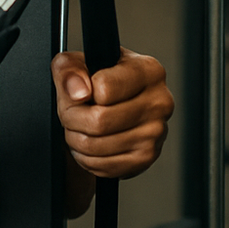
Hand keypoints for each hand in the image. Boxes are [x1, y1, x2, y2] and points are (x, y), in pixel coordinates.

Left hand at [53, 49, 172, 178]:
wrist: (110, 106)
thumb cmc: (94, 80)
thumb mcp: (75, 62)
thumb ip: (69, 68)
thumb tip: (79, 90)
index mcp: (147, 71)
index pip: (103, 89)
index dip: (78, 94)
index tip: (78, 92)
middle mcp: (159, 102)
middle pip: (98, 120)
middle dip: (71, 119)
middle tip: (71, 113)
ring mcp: (156, 132)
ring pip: (96, 145)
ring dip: (75, 139)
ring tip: (79, 127)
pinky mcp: (146, 158)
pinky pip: (103, 165)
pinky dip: (85, 157)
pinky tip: (90, 142)